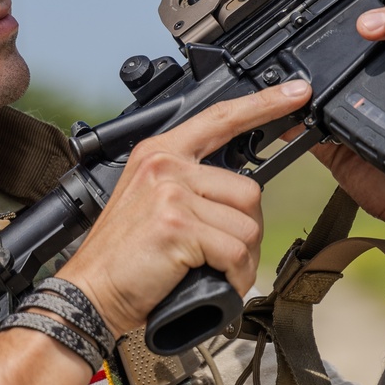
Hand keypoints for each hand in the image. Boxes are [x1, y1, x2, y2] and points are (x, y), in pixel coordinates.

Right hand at [63, 79, 312, 335]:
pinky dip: (234, 277)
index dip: (263, 105)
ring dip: (241, 259)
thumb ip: (186, 186)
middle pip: (247, 190)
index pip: (220, 118)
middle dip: (244, 231)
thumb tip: (234, 198)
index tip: (295, 92)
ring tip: (213, 271)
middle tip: (220, 255)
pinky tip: (215, 283)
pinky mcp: (178, 224)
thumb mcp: (148, 203)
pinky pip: (235, 252)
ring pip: (246, 225)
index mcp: (159, 153)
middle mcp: (166, 166)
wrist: (89, 292)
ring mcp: (171, 193)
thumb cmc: (120, 258)